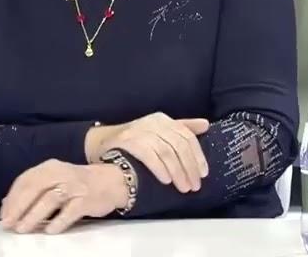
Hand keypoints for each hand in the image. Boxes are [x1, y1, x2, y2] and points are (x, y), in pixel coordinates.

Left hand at [0, 160, 127, 234]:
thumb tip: (7, 205)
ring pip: (50, 199)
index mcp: (49, 167)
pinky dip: (58, 221)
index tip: (3, 215)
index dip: (13, 198)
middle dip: (19, 207)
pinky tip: (49, 231)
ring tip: (22, 229)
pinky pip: (70, 211)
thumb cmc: (77, 183)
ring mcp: (75, 186)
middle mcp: (61, 173)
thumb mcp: (54, 180)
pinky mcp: (87, 199)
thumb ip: (33, 189)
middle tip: (9, 223)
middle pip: (35, 188)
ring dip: (34, 215)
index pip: (26, 180)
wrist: (111, 181)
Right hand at [86, 112, 208, 192]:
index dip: (197, 156)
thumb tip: (206, 124)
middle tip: (195, 186)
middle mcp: (153, 123)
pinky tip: (166, 180)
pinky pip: (149, 156)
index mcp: (163, 119)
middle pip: (178, 145)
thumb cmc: (135, 140)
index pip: (186, 136)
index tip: (204, 173)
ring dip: (178, 172)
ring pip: (166, 152)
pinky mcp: (128, 141)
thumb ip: (182, 127)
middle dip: (189, 167)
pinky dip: (160, 168)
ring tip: (183, 187)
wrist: (101, 143)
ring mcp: (140, 131)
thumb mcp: (159, 131)